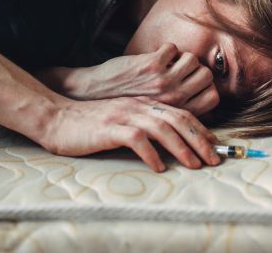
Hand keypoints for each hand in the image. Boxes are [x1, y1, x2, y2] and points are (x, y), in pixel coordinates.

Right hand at [40, 96, 222, 171]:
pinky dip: (151, 153)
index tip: (213, 146)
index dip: (200, 129)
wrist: (58, 117)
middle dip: (200, 139)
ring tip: (194, 164)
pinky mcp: (110, 127)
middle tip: (213, 158)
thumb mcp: (123, 118)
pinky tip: (159, 167)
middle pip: (178, 119)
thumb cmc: (90, 123)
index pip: (180, 112)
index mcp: (144, 103)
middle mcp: (138, 106)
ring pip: (162, 127)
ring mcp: (124, 115)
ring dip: (182, 147)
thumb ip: (144, 125)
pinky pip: (136, 139)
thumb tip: (169, 146)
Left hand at [75, 43, 219, 114]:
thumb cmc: (128, 102)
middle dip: (195, 69)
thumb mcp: (157, 114)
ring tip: (168, 62)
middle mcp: (173, 99)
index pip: (213, 97)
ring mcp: (163, 82)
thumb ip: (179, 108)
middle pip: (206, 75)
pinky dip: (165, 48)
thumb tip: (204, 99)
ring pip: (192, 59)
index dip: (208, 87)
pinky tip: (155, 56)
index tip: (195, 82)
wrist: (96, 93)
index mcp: (177, 112)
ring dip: (181, 56)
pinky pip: (172, 48)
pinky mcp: (151, 65)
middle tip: (181, 69)